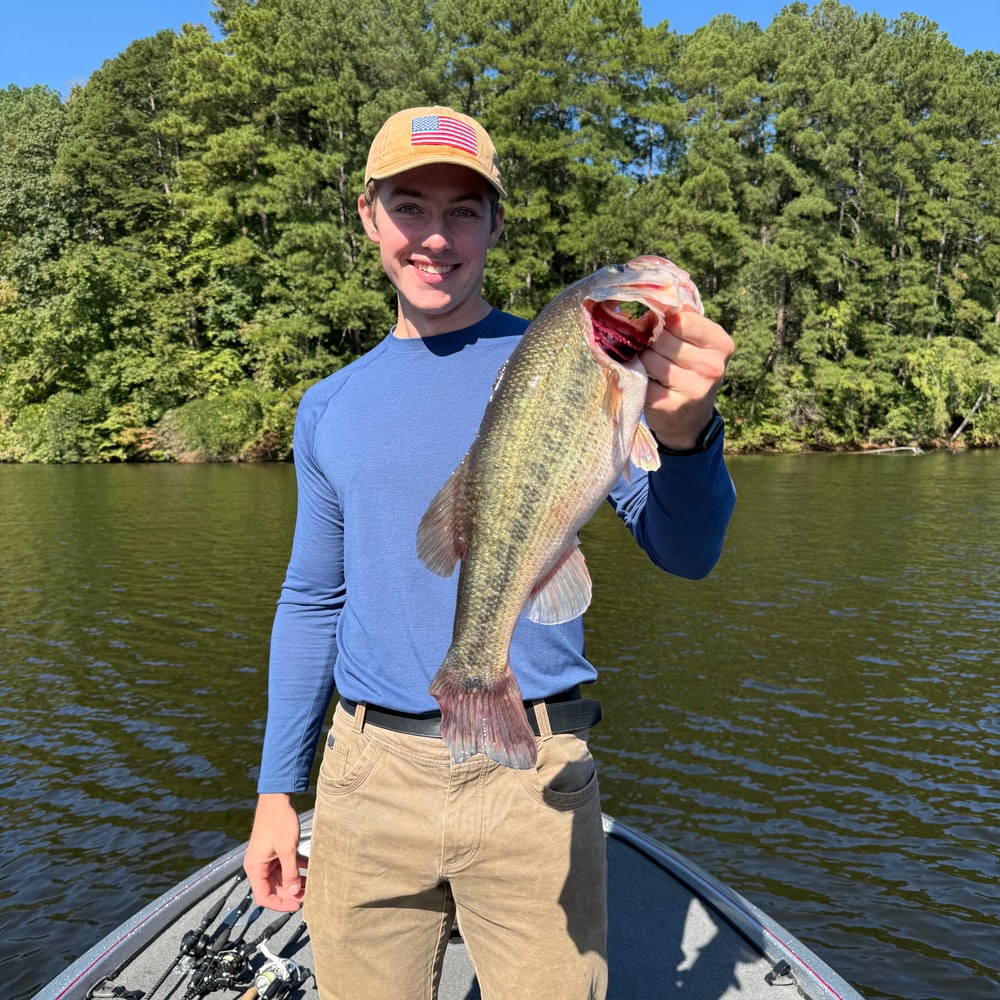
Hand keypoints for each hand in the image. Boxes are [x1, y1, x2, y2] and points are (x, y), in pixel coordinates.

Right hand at [243, 793, 307, 910]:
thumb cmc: (278, 821)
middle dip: (291, 892)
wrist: (277, 797)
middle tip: (309, 895)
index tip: (296, 906)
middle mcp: (259, 865)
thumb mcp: (287, 849)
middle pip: (274, 888)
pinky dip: (297, 867)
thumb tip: (293, 892)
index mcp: (256, 868)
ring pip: (282, 877)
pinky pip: (286, 864)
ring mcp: (267, 857)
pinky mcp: (275, 850)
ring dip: (296, 881)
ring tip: (312, 884)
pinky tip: (311, 868)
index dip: (280, 904)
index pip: (264, 897)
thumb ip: (290, 873)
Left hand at [640, 309, 733, 450]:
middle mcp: (712, 367)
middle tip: (654, 351)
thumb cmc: (690, 368)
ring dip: (642, 360)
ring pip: (648, 359)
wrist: (690, 418)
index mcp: (722, 344)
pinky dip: (636, 378)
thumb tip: (656, 290)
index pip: (680, 319)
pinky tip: (646, 382)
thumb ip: (683, 315)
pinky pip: (641, 380)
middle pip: (662, 339)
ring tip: (651, 367)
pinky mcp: (670, 406)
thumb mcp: (697, 340)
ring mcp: (693, 389)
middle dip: (651, 342)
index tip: (660, 327)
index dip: (663, 321)